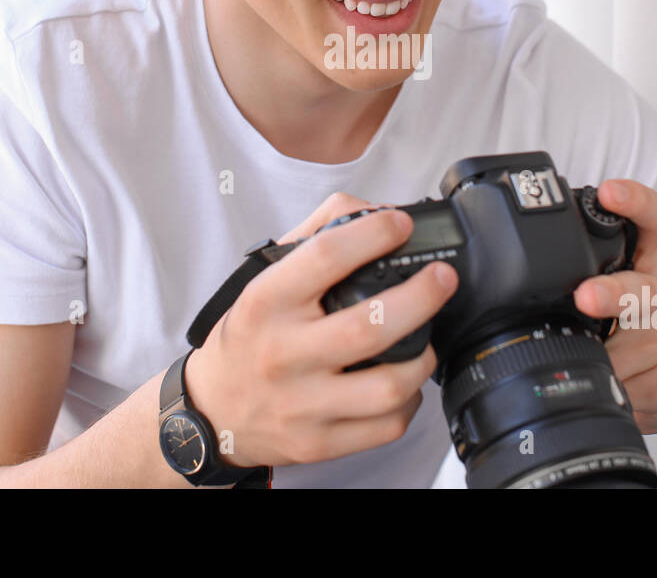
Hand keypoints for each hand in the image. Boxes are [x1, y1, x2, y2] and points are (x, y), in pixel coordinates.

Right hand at [183, 193, 458, 467]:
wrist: (213, 410)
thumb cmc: (252, 334)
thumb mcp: (265, 277)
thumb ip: (317, 235)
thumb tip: (379, 214)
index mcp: (267, 301)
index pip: (325, 257)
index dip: (374, 235)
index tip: (402, 224)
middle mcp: (282, 352)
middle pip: (370, 325)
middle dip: (421, 296)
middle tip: (443, 277)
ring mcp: (301, 403)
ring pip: (388, 384)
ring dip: (422, 357)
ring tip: (426, 337)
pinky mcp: (319, 442)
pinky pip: (386, 425)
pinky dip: (409, 401)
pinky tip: (404, 383)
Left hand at [572, 179, 656, 436]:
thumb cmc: (633, 330)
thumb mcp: (610, 296)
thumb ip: (575, 280)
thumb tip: (504, 287)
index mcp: (644, 264)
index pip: (652, 220)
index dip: (635, 202)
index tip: (610, 192)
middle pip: (641, 289)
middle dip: (613, 293)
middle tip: (588, 296)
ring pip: (620, 353)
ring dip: (593, 364)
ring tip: (587, 370)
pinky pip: (625, 392)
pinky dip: (607, 395)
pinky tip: (612, 393)